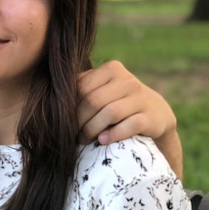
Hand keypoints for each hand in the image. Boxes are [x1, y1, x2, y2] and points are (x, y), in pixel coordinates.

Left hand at [77, 60, 182, 178]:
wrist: (156, 114)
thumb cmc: (119, 102)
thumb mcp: (103, 89)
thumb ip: (82, 88)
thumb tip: (52, 101)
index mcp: (112, 69)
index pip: (82, 87)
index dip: (71, 107)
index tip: (66, 121)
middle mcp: (128, 80)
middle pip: (94, 101)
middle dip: (80, 121)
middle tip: (75, 135)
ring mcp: (141, 98)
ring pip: (110, 113)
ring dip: (93, 129)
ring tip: (86, 140)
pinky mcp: (151, 117)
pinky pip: (129, 125)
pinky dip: (113, 135)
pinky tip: (103, 141)